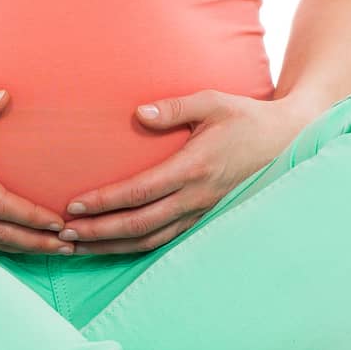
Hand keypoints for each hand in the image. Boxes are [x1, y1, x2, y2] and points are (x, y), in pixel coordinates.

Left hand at [56, 90, 319, 253]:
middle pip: (139, 225)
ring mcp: (201, 212)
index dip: (106, 202)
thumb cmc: (246, 117)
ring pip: (150, 240)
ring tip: (78, 247)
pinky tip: (113, 246)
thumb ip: (175, 107)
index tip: (74, 204)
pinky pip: (165, 240)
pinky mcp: (204, 218)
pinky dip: (135, 247)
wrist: (286, 142)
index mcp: (195, 168)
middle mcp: (196, 197)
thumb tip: (138, 112)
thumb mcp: (213, 102)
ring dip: (112, 246)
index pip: (140, 192)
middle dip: (99, 233)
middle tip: (63, 235)